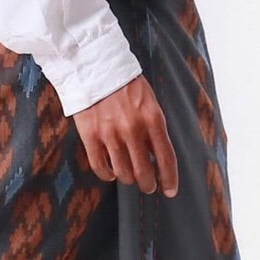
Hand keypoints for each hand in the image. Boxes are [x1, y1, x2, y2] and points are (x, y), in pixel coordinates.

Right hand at [72, 75, 177, 195]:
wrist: (94, 67)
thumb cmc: (126, 86)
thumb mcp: (149, 102)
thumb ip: (154, 129)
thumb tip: (156, 158)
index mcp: (153, 119)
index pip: (165, 158)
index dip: (169, 179)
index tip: (170, 191)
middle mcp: (133, 129)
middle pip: (144, 172)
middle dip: (148, 185)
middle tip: (148, 187)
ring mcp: (110, 134)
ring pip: (123, 173)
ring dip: (129, 180)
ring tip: (129, 178)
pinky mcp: (90, 136)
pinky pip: (100, 167)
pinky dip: (108, 175)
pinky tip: (111, 173)